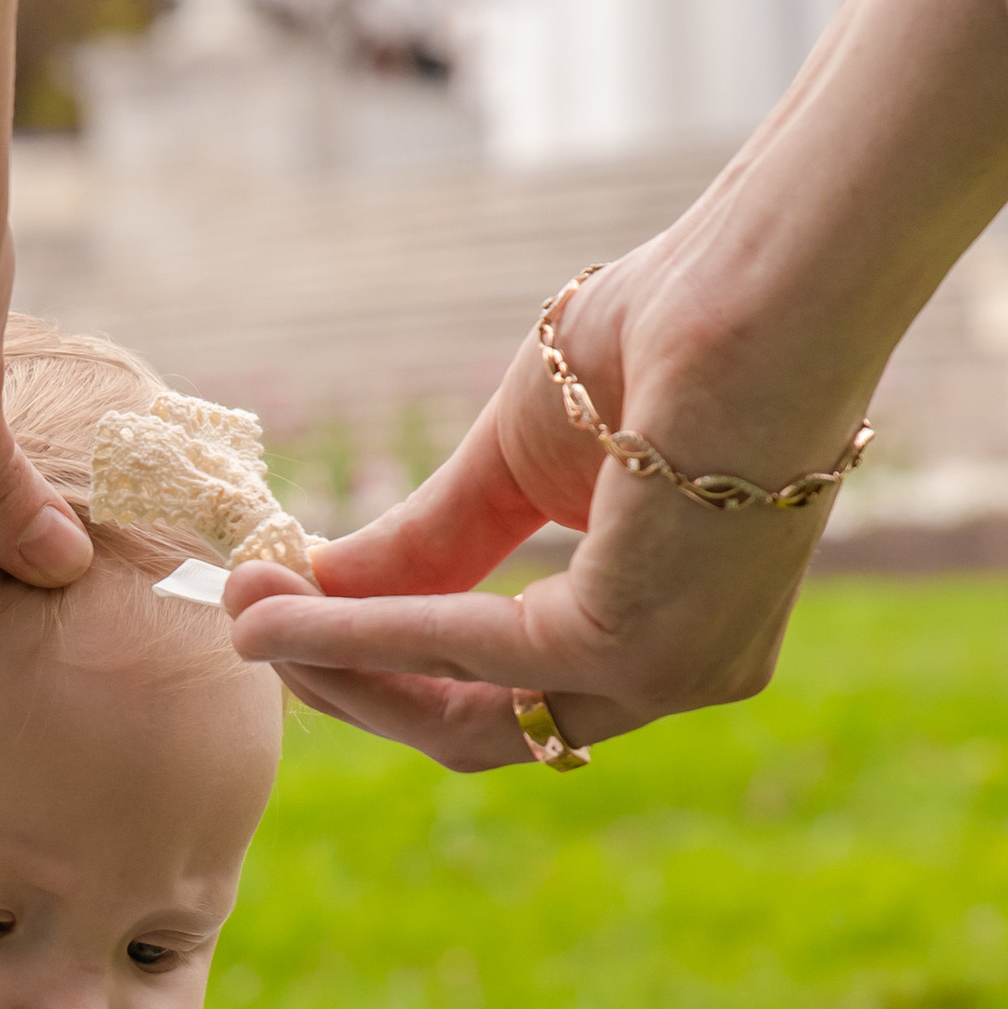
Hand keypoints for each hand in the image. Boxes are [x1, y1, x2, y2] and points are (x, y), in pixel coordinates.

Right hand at [222, 0, 1007, 770]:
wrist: (761, 283)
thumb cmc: (670, 334)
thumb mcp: (517, 459)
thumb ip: (430, 543)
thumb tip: (312, 594)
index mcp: (674, 628)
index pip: (513, 689)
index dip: (390, 664)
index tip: (288, 620)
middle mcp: (682, 673)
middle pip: (479, 725)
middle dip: (350, 684)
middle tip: (249, 631)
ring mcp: (666, 674)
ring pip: (463, 709)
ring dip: (340, 664)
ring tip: (246, 620)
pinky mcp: (633, 644)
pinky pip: (467, 650)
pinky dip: (370, 629)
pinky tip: (291, 608)